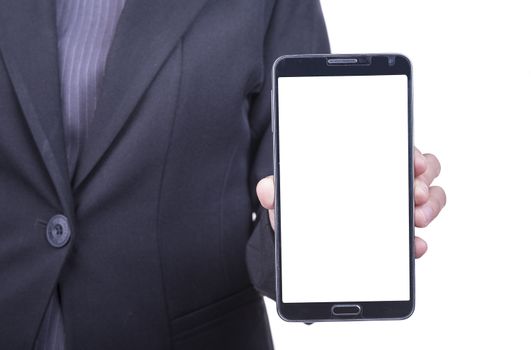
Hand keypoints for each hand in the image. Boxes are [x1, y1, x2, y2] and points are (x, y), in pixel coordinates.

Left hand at [256, 147, 445, 258]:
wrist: (304, 243)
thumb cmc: (302, 208)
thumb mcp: (288, 197)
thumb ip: (277, 190)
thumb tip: (266, 190)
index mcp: (362, 160)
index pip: (394, 146)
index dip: (409, 151)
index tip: (412, 162)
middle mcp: (386, 178)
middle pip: (422, 169)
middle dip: (422, 179)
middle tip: (412, 193)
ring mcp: (395, 206)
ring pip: (428, 197)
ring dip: (428, 207)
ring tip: (416, 219)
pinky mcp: (398, 234)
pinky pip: (417, 234)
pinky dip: (418, 240)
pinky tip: (414, 246)